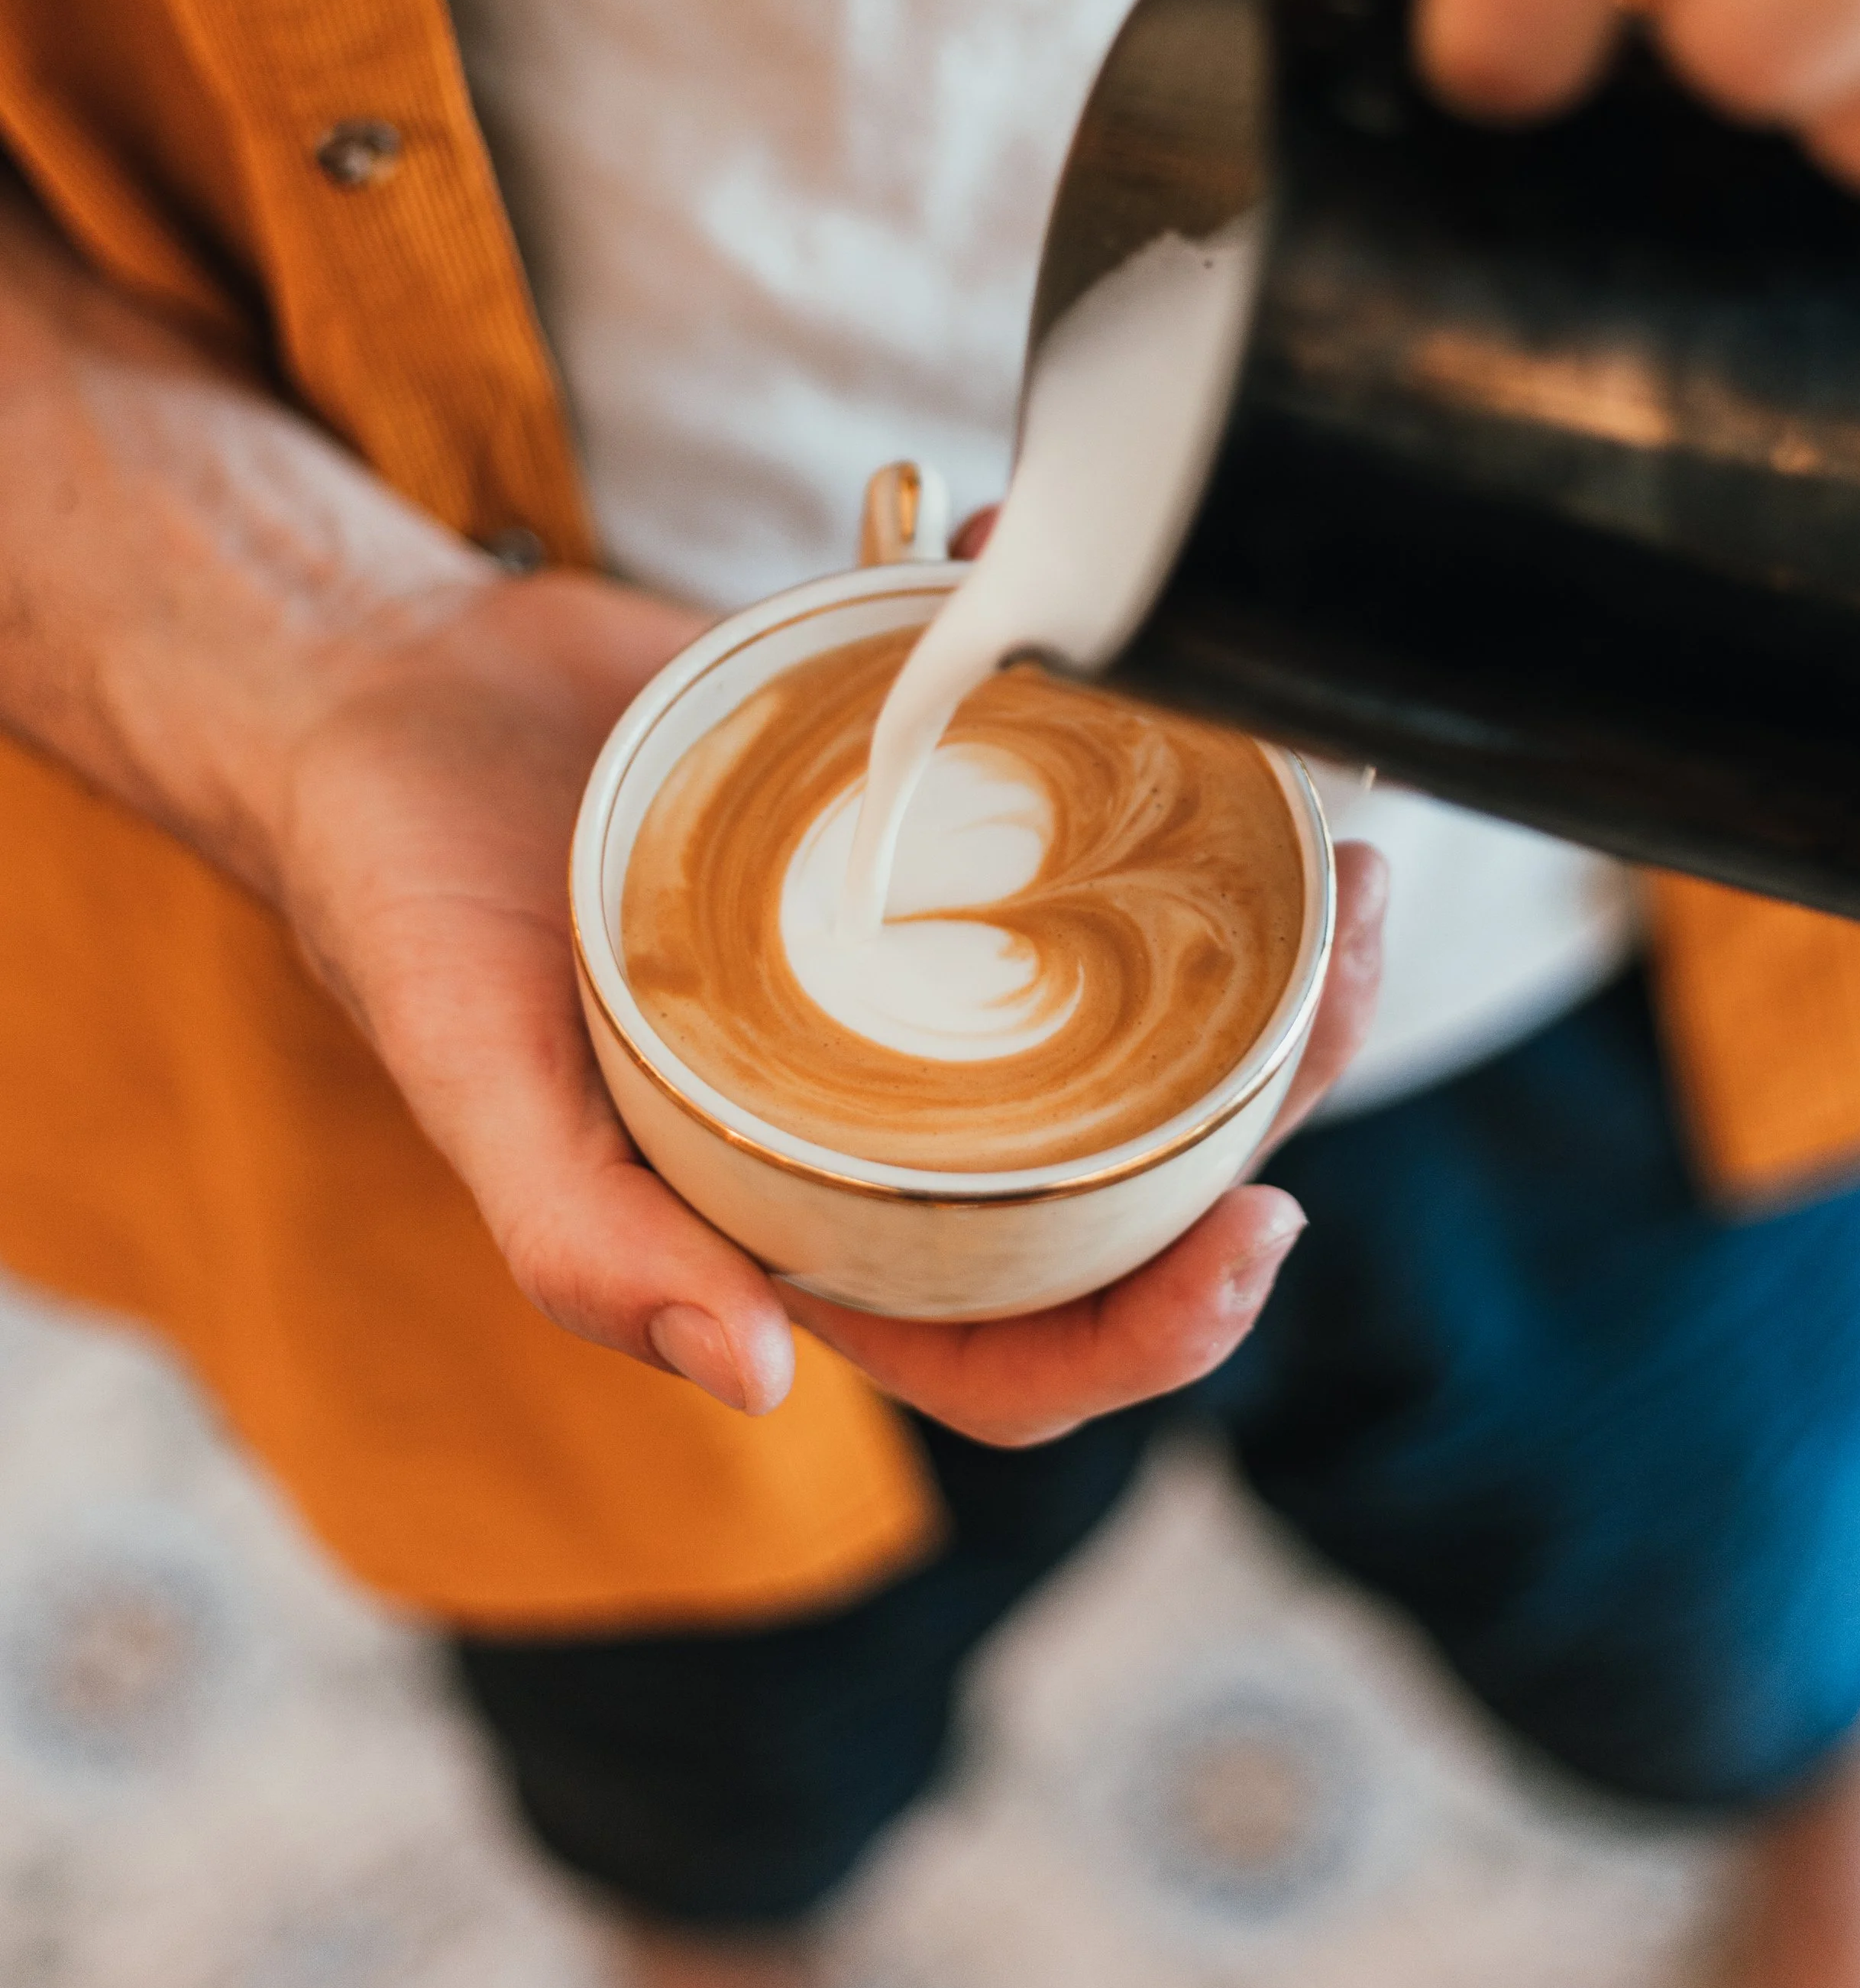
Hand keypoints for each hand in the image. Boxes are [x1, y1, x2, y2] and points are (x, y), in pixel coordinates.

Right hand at [277, 565, 1386, 1444]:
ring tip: (1318, 806)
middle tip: (1349, 934)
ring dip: (1250, 900)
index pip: (1019, 1335)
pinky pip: (1048, 778)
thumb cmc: (409, 912)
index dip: (1157, 1324)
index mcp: (810, 1208)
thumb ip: (587, 1238)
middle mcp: (894, 1092)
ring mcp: (918, 943)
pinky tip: (1086, 608)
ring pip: (1141, 972)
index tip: (1266, 1227)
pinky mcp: (915, 797)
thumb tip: (756, 1379)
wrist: (383, 698)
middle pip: (1135, 1145)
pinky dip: (1090, 693)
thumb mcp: (471, 1081)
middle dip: (1276, 1072)